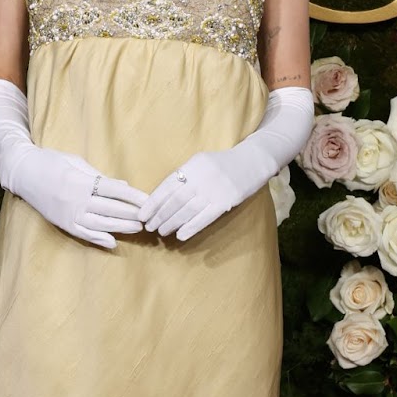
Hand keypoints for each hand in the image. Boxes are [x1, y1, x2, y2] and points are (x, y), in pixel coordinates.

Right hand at [13, 145, 149, 249]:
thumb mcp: (77, 162)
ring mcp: (69, 213)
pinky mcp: (62, 223)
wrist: (23, 172)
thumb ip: (99, 176)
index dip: (133, 197)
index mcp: (81, 181)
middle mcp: (76, 200)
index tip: (148, 201)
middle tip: (149, 218)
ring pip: (100, 224)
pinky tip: (112, 242)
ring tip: (137, 228)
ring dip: (120, 227)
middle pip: (110, 209)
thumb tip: (123, 187)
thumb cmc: (51, 162)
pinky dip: (98, 239)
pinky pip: (83, 234)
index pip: (113, 190)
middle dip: (131, 214)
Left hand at [137, 88, 316, 241]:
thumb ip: (184, 175)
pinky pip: (205, 217)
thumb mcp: (201, 162)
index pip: (167, 186)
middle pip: (175, 201)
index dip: (153, 202)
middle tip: (150, 227)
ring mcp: (214, 190)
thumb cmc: (223, 164)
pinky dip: (191, 227)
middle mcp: (201, 177)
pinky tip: (180, 235)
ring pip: (187, 210)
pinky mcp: (226, 201)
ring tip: (162, 232)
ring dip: (172, 223)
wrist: (253, 161)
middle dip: (160, 216)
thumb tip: (162, 196)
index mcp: (192, 165)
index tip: (142, 214)